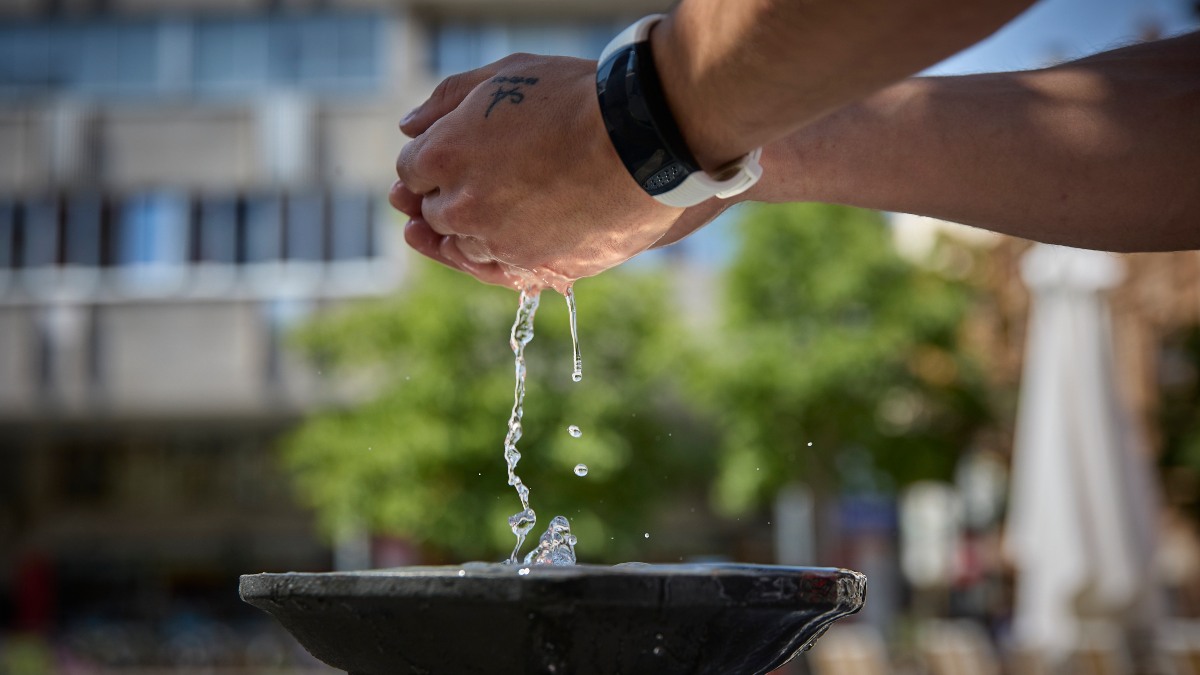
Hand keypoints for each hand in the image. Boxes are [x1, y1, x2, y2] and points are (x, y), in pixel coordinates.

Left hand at [391, 53, 711, 291]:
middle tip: (478, 182)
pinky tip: (502, 242)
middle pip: (434, 212)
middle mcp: (461, 206)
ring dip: (473, 230)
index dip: (429, 163)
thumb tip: (410, 126)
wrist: (641, 142)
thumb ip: (449, 99)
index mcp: (443, 155)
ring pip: (465, 247)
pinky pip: (501, 271)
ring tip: (501, 209)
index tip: (451, 157)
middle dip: (446, 196)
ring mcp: (497, 243)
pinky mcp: (534, 268)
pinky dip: (498, 258)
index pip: (410, 171)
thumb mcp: (506, 74)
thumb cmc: (576, 99)